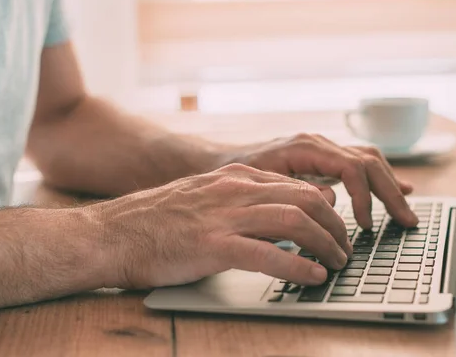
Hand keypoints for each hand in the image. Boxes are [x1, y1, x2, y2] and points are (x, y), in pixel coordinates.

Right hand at [90, 164, 351, 289]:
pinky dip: (297, 266)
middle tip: (345, 247)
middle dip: (335, 224)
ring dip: (324, 243)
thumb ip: (243, 202)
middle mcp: (234, 190)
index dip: (325, 207)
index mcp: (235, 178)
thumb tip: (278, 216)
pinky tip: (312, 276)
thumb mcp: (205, 199)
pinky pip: (268, 254)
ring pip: (294, 221)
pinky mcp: (212, 245)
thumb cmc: (156, 223)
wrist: (110, 234)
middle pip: (304, 199)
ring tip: (337, 262)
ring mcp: (223, 216)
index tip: (337, 226)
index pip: (296, 185)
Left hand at [221, 134, 418, 228]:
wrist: (221, 161)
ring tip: (406, 210)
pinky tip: (398, 189)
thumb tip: (331, 200)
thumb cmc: (236, 173)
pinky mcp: (324, 159)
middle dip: (390, 192)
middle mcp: (320, 143)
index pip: (351, 167)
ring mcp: (324, 149)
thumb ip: (294, 191)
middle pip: (369, 161)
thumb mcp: (262, 185)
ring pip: (369, 159)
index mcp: (306, 147)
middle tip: (406, 221)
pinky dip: (380, 179)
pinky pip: (361, 163)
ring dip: (390, 185)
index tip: (365, 226)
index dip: (364, 197)